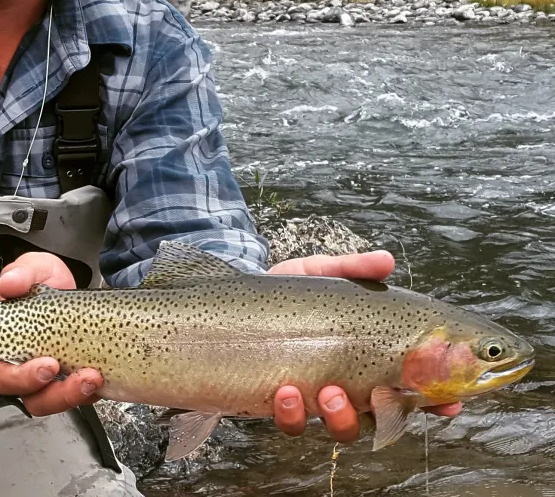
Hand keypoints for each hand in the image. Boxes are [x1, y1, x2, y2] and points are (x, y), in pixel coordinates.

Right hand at [0, 252, 101, 415]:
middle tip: (78, 375)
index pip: (6, 376)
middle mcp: (27, 368)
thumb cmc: (40, 282)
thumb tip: (9, 284)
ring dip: (74, 395)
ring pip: (55, 401)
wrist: (65, 285)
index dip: (24, 378)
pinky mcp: (73, 376)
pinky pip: (80, 397)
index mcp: (9, 347)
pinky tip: (104, 378)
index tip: (47, 364)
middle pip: (33, 397)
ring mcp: (52, 376)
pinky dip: (91, 392)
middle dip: (55, 392)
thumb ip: (21, 273)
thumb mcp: (33, 269)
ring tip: (94, 377)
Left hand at [267, 250, 461, 441]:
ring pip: (344, 426)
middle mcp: (349, 381)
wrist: (236, 303)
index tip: (449, 402)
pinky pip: (294, 424)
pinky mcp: (281, 404)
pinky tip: (285, 391)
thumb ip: (353, 268)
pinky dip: (292, 414)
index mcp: (368, 352)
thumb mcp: (320, 272)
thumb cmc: (289, 291)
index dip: (435, 397)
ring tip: (329, 393)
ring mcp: (316, 396)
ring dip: (342, 417)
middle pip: (385, 415)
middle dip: (389, 414)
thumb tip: (387, 259)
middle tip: (378, 397)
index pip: (412, 381)